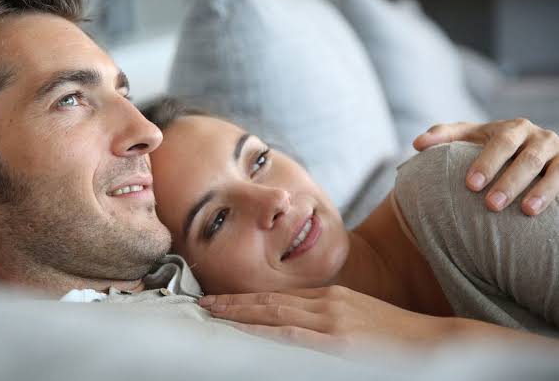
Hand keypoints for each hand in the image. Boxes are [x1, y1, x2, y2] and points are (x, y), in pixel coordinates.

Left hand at [199, 286, 446, 355]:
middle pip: (269, 300)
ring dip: (239, 312)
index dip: (248, 298)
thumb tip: (298, 325)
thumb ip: (329, 317)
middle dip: (234, 302)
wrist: (433, 340)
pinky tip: (242, 330)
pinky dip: (262, 329)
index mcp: (330, 296)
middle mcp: (326, 303)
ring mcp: (331, 319)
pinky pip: (291, 334)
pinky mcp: (338, 340)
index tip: (223, 300)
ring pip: (274, 313)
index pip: (279, 296)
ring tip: (212, 313)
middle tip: (204, 303)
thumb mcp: (359, 316)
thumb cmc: (397, 334)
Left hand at [413, 118, 558, 214]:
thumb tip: (417, 144)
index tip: (471, 184)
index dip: (487, 162)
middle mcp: (540, 138)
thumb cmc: (491, 148)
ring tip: (526, 211)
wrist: (529, 153)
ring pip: (557, 170)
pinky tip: (551, 213)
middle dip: (510, 181)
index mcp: (513, 129)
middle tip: (491, 204)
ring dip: (542, 191)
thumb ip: (445, 136)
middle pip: (528, 158)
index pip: (500, 142)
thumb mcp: (471, 137)